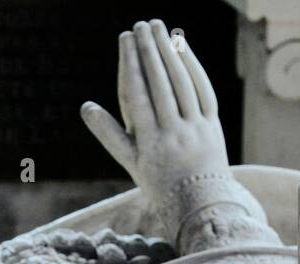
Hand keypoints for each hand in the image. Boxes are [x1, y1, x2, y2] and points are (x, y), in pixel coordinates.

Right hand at [81, 20, 228, 201]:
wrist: (198, 202)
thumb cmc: (158, 181)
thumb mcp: (130, 161)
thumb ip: (109, 133)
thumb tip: (85, 108)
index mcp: (150, 143)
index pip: (139, 95)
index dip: (132, 64)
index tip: (126, 39)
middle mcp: (174, 134)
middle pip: (161, 84)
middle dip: (151, 51)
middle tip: (142, 25)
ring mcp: (196, 129)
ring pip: (182, 84)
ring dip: (171, 52)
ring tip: (160, 28)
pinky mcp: (213, 125)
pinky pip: (203, 90)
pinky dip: (192, 67)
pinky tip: (183, 48)